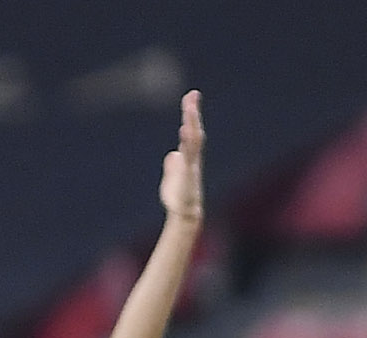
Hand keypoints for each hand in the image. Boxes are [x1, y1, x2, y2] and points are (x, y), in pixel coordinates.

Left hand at [159, 89, 203, 224]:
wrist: (184, 213)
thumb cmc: (179, 197)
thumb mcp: (172, 177)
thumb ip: (172, 165)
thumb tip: (172, 155)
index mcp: (188, 156)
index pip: (190, 131)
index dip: (190, 115)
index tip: (190, 97)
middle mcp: (192, 157)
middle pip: (194, 130)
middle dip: (192, 113)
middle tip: (192, 95)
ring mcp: (191, 164)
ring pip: (193, 140)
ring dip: (191, 123)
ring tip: (189, 108)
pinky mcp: (188, 173)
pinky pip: (188, 154)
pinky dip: (187, 141)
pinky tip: (184, 129)